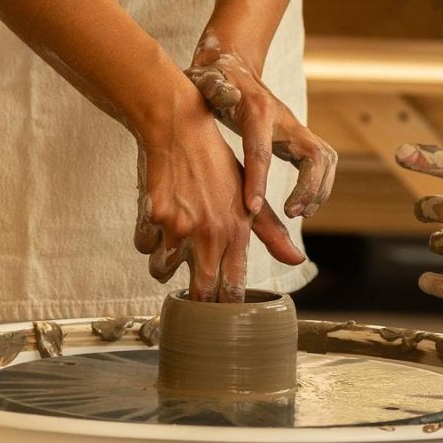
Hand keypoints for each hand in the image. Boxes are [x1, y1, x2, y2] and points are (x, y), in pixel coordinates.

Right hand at [133, 84, 305, 302]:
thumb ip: (270, 232)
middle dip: (197, 299)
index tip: (222, 315)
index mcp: (235, 228)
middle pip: (201, 289)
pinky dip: (147, 241)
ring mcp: (178, 225)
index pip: (232, 285)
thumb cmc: (216, 162)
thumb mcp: (247, 194)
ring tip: (170, 250)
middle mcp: (209, 231)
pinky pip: (144, 246)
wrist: (179, 127)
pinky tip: (156, 224)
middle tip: (194, 302)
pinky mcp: (152, 215)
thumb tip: (298, 260)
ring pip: (163, 271)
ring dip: (165, 267)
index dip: (226, 306)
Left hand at [186, 36, 336, 220]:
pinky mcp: (299, 136)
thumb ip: (213, 88)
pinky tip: (303, 205)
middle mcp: (284, 118)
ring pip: (325, 159)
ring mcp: (295, 126)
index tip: (252, 209)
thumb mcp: (206, 80)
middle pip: (313, 154)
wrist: (232, 65)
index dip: (258, 180)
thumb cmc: (213, 79)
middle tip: (290, 213)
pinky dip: (320, 185)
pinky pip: (322, 162)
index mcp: (257, 110)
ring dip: (319, 189)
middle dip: (308, 187)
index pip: (261, 149)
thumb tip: (226, 95)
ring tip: (298, 213)